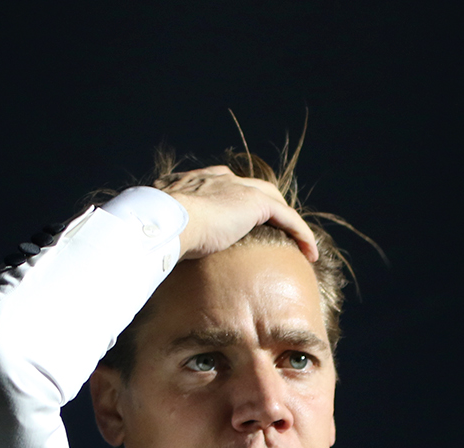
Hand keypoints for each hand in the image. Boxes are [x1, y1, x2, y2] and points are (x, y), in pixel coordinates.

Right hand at [156, 166, 318, 262]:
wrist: (164, 221)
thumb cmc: (156, 230)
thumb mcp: (160, 229)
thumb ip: (165, 234)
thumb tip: (154, 253)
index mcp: (197, 182)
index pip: (225, 188)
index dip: (237, 203)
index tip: (240, 224)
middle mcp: (220, 179)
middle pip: (255, 190)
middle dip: (269, 208)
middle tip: (279, 231)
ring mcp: (238, 188)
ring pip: (275, 202)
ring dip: (290, 223)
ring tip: (300, 244)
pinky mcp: (254, 203)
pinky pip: (287, 217)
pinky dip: (300, 233)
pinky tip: (310, 253)